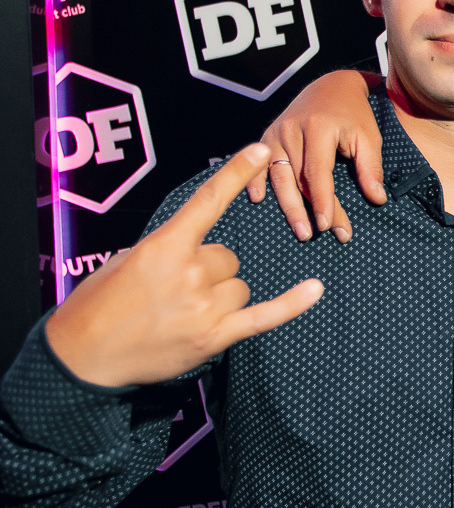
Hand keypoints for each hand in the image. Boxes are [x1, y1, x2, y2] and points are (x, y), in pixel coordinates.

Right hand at [45, 145, 323, 388]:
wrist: (85, 356)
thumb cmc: (100, 305)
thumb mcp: (127, 261)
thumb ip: (168, 248)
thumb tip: (195, 247)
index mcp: (164, 247)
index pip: (208, 202)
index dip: (236, 173)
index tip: (260, 151)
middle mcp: (189, 273)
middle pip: (228, 257)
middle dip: (209, 270)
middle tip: (175, 290)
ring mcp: (204, 306)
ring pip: (239, 286)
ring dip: (220, 295)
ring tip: (184, 313)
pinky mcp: (215, 337)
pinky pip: (264, 315)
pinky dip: (292, 304)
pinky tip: (315, 289)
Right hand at [249, 71, 384, 240]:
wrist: (332, 85)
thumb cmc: (354, 114)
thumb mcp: (368, 136)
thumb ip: (371, 167)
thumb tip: (377, 199)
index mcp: (318, 127)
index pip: (318, 171)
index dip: (323, 200)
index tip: (328, 225)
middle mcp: (292, 129)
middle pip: (297, 178)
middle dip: (306, 210)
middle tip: (313, 235)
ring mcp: (276, 132)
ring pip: (278, 176)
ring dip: (287, 205)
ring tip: (299, 230)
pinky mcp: (268, 135)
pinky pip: (259, 163)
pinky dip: (256, 181)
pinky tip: (258, 199)